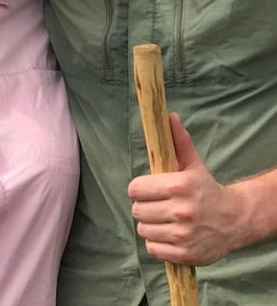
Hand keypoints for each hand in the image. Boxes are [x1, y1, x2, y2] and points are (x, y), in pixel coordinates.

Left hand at [128, 113, 241, 265]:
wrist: (234, 220)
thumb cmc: (206, 189)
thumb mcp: (193, 164)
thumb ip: (179, 141)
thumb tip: (169, 116)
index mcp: (179, 186)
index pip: (136, 189)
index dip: (138, 189)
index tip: (146, 189)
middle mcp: (180, 211)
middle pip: (137, 210)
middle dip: (143, 206)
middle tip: (155, 204)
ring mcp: (182, 234)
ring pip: (143, 230)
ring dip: (149, 225)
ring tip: (162, 219)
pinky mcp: (184, 254)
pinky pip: (153, 249)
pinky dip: (156, 243)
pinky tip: (167, 234)